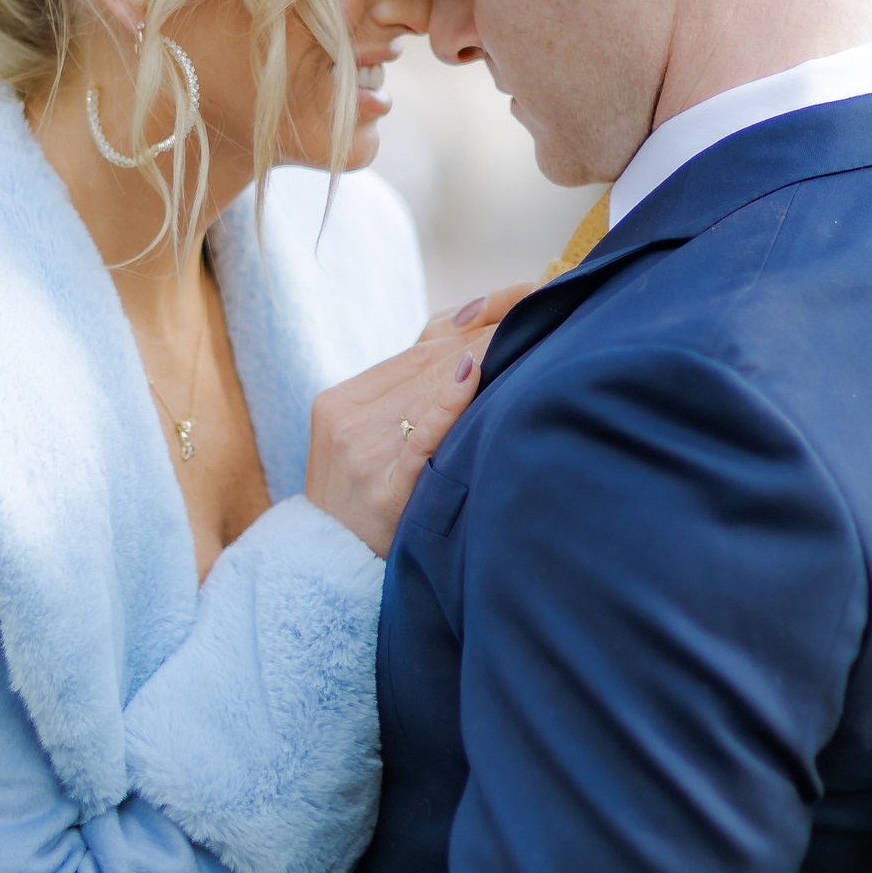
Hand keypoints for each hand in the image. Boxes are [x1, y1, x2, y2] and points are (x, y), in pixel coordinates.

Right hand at [305, 284, 529, 557]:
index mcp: (338, 402)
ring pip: (428, 390)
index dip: (474, 324)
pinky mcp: (385, 489)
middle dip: (488, 335)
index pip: (416, 351)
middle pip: (427, 364)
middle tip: (542, 309)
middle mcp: (346, 420)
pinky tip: (472, 372)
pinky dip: (447, 402)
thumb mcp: (364, 438)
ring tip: (529, 333)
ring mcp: (363, 453)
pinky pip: (421, 436)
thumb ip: (406, 389)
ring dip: (483, 358)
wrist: (329, 570)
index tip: (523, 302)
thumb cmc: (365, 502)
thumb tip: (471, 330)